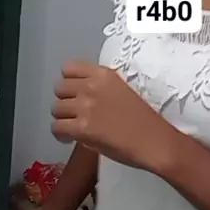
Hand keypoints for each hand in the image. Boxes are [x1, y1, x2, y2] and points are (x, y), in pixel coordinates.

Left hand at [51, 60, 174, 171]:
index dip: (69, 82)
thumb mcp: (122, 90)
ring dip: (62, 118)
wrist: (154, 141)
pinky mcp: (82, 128)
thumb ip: (101, 88)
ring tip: (73, 127)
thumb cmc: (144, 119)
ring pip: (55, 108)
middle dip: (65, 101)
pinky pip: (56, 127)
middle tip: (75, 113)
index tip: (75, 93)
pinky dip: (61, 135)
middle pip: (59, 88)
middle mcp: (91, 86)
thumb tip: (80, 95)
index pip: (68, 68)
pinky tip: (70, 139)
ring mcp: (85, 106)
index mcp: (104, 74)